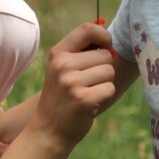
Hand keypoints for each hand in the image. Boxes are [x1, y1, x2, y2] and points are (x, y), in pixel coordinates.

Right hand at [32, 22, 116, 144]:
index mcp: (58, 53)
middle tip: (88, 83)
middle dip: (104, 68)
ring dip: (105, 83)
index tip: (105, 48)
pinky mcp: (83, 98)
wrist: (48, 130)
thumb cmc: (62, 96)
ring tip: (88, 92)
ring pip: (109, 71)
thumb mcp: (63, 69)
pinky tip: (90, 103)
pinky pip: (110, 88)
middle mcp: (62, 65)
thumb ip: (82, 51)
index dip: (104, 36)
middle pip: (105, 55)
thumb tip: (107, 33)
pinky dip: (105, 96)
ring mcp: (71, 82)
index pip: (87, 29)